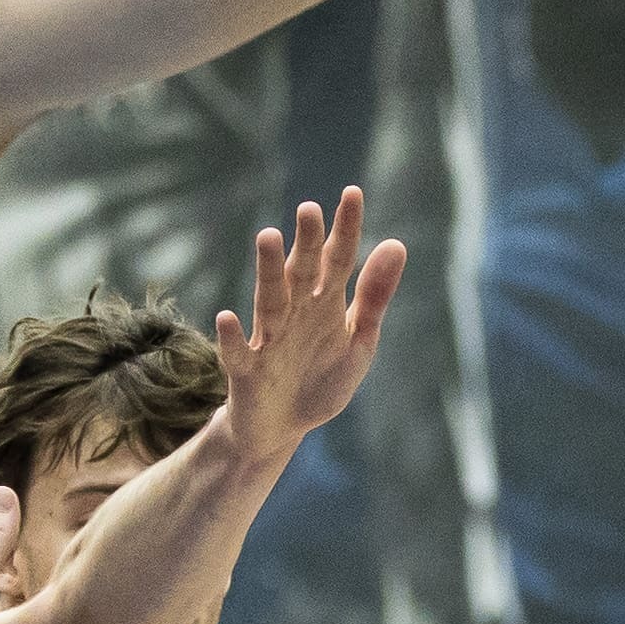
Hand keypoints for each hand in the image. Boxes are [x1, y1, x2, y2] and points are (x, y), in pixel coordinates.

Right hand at [216, 190, 403, 450]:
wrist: (282, 429)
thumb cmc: (320, 379)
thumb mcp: (358, 341)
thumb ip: (375, 298)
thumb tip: (397, 243)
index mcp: (324, 303)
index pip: (337, 259)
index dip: (346, 229)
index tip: (353, 193)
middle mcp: (294, 313)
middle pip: (301, 272)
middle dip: (305, 243)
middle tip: (309, 209)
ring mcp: (268, 339)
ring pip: (268, 300)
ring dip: (267, 271)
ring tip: (268, 237)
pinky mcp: (246, 371)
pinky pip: (236, 352)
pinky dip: (232, 338)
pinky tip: (227, 318)